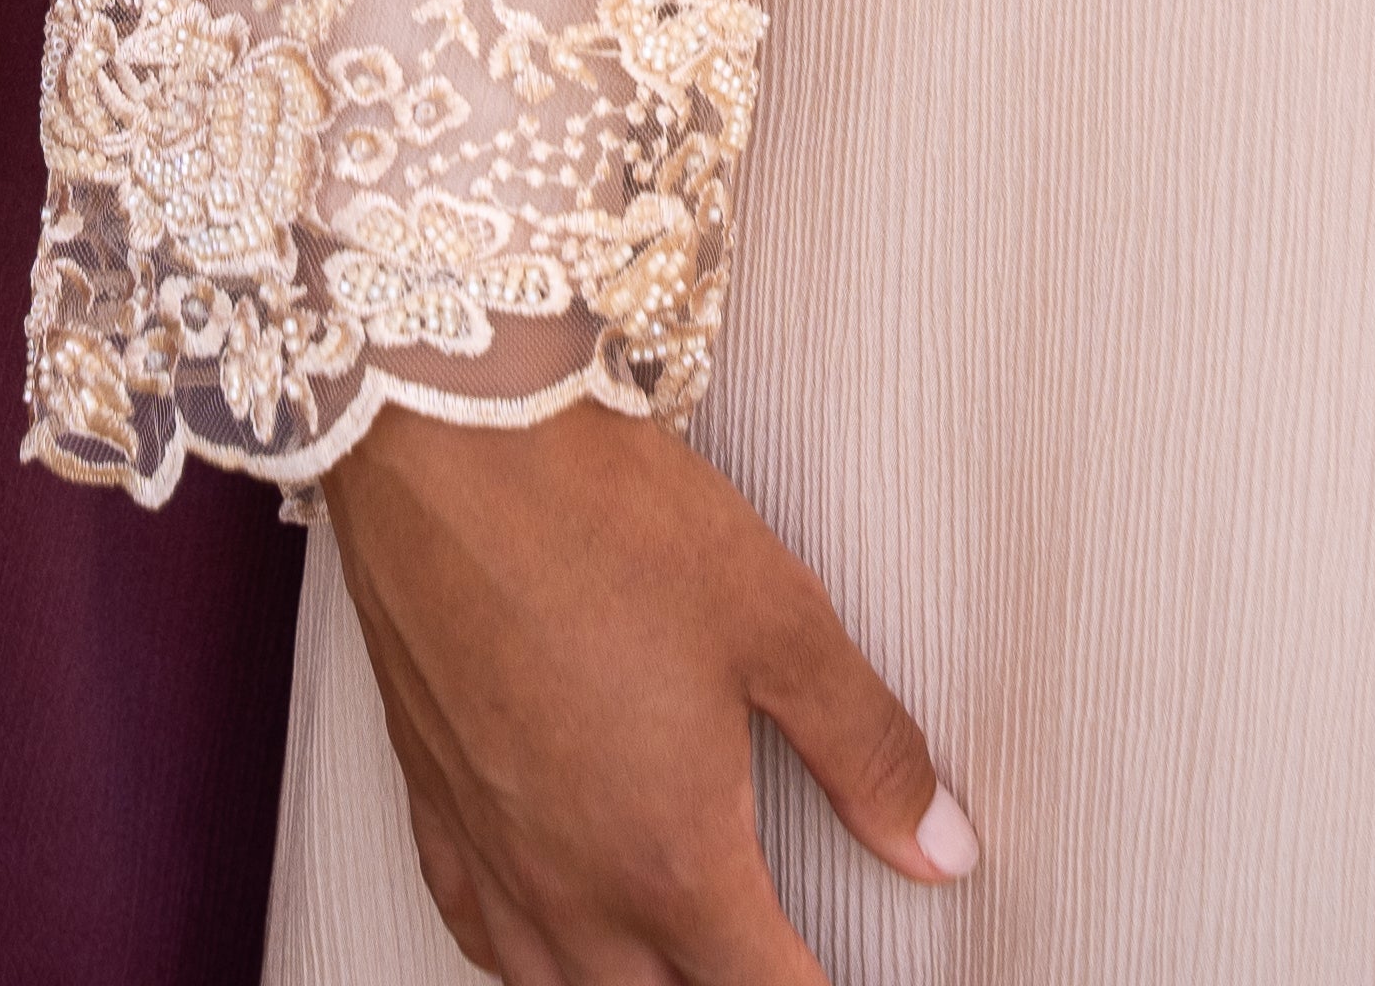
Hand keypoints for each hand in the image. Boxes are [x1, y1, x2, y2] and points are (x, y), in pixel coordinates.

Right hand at [325, 395, 973, 982]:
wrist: (453, 442)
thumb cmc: (606, 517)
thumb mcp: (780, 624)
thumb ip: (869, 751)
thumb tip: (941, 842)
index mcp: (674, 859)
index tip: (839, 977)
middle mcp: (576, 885)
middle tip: (769, 956)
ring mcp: (495, 852)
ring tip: (676, 961)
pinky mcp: (433, 801)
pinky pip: (479, 935)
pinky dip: (527, 958)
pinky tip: (550, 932)